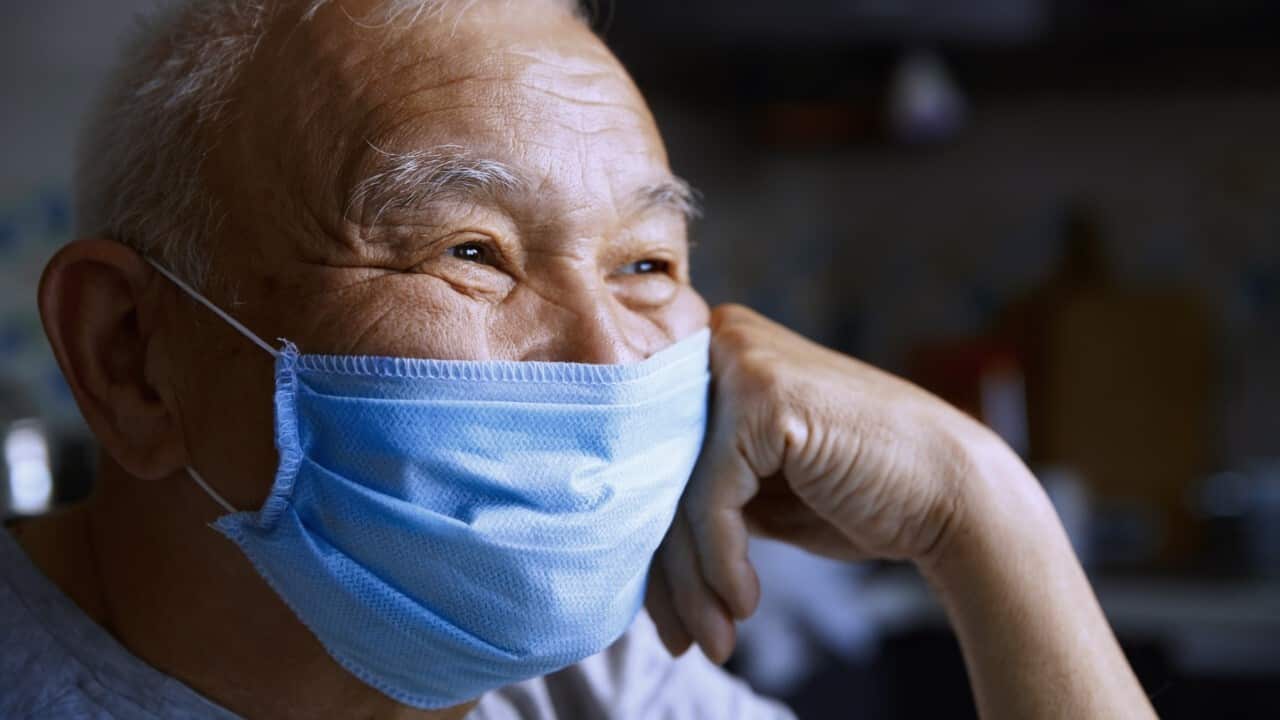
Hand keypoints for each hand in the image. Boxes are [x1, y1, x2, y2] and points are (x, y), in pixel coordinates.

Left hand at [646, 303, 1009, 660]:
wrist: (952, 492)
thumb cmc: (859, 492)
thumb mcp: (762, 489)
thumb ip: (702, 490)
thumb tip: (629, 539)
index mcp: (715, 353)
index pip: (657, 456)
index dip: (657, 545)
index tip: (667, 617)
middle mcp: (719, 340)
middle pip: (660, 473)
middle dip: (669, 572)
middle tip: (680, 640)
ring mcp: (738, 358)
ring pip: (680, 492)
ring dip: (694, 583)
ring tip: (713, 639)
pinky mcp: (759, 392)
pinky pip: (712, 498)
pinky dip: (722, 561)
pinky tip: (746, 602)